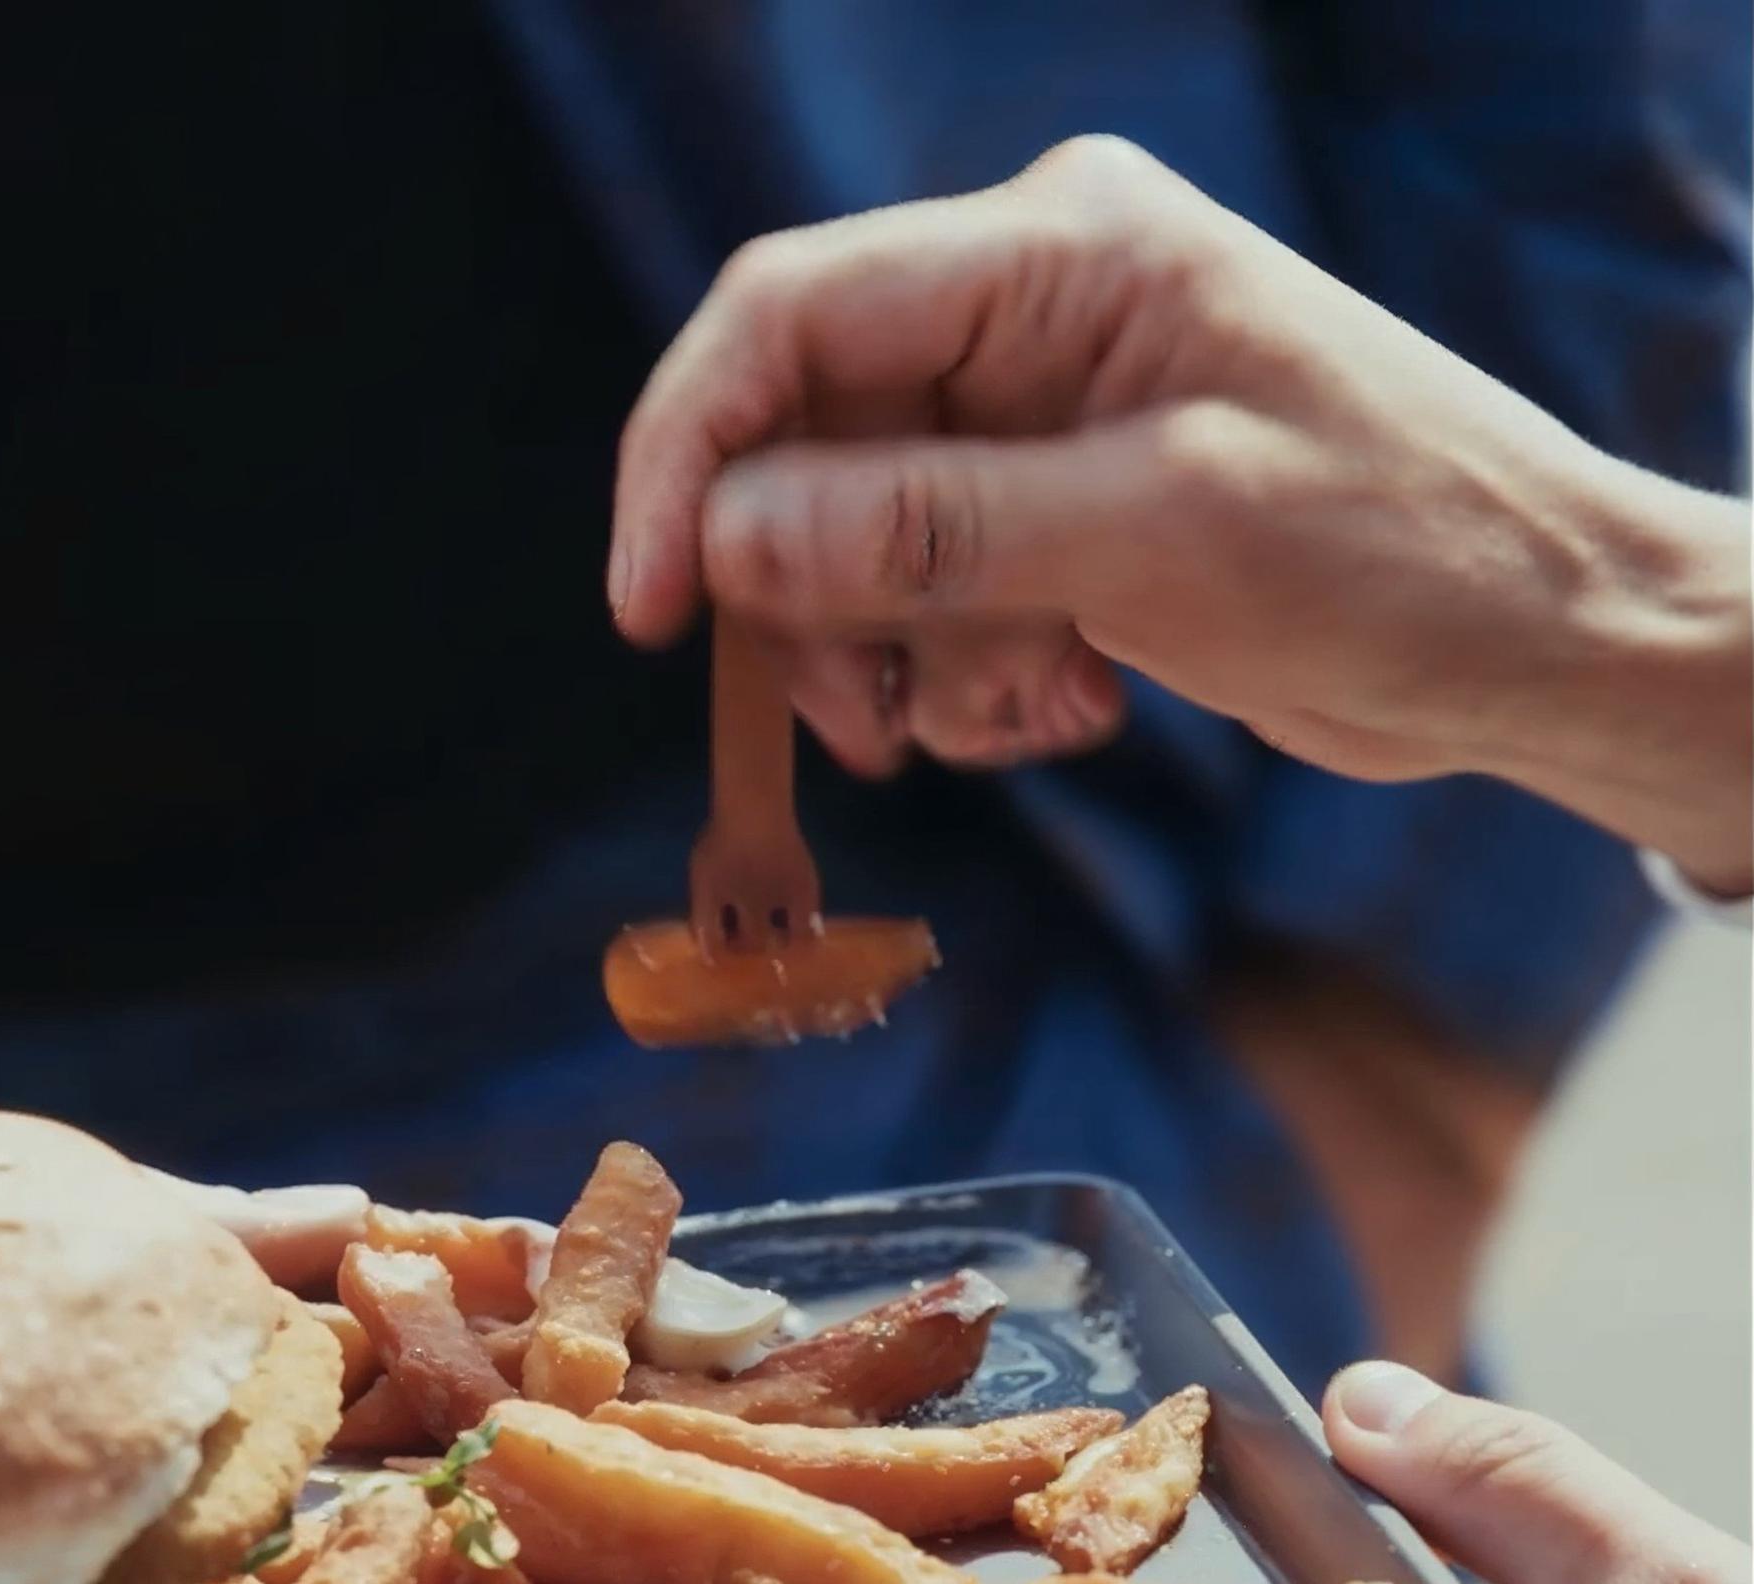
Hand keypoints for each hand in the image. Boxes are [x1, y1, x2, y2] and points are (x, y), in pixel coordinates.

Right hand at [609, 136, 1749, 889]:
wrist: (1546, 640)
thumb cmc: (1405, 546)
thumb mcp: (1155, 534)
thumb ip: (926, 530)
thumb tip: (729, 540)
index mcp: (1059, 249)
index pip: (788, 316)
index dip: (687, 455)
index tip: (651, 604)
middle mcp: (1028, 310)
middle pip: (800, 444)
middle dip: (811, 598)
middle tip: (864, 718)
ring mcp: (1036, 412)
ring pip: (843, 541)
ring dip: (892, 659)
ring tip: (1003, 715)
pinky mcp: (1051, 507)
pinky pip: (917, 594)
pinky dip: (959, 676)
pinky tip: (1064, 704)